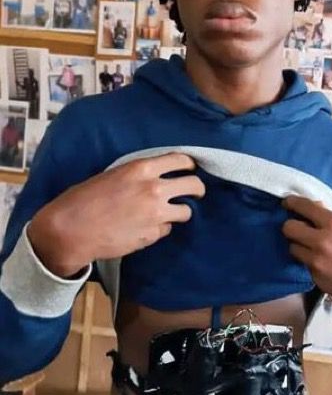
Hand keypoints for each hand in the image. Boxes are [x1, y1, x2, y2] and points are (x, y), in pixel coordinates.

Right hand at [28, 153, 204, 277]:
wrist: (71, 230)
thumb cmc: (84, 199)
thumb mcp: (113, 175)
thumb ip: (139, 175)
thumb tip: (157, 177)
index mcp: (142, 169)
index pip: (181, 160)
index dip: (189, 165)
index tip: (190, 169)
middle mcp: (154, 189)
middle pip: (194, 185)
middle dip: (197, 188)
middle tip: (195, 192)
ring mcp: (156, 214)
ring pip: (186, 211)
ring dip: (180, 212)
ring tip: (169, 213)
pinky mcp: (153, 235)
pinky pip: (166, 229)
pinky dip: (160, 228)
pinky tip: (144, 227)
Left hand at [282, 196, 331, 321]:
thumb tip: (316, 209)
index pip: (304, 207)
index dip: (292, 203)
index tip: (287, 202)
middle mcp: (322, 242)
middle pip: (288, 228)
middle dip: (292, 227)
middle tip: (299, 228)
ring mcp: (316, 262)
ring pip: (292, 248)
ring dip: (299, 246)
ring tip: (312, 248)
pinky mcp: (316, 278)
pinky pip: (304, 265)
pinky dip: (310, 262)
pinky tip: (325, 264)